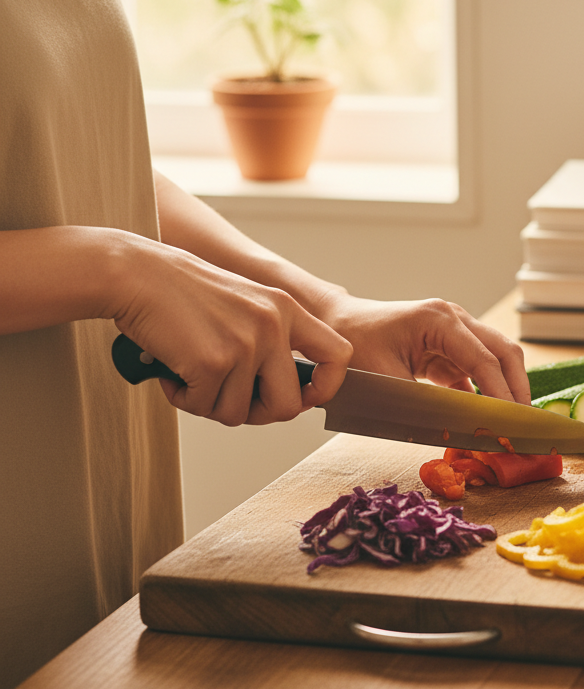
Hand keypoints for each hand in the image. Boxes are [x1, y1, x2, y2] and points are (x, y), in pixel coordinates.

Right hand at [108, 236, 352, 425]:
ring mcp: (246, 344)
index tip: (304, 397)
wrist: (138, 275)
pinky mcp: (213, 362)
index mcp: (286, 309)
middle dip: (257, 413)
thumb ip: (272, 339)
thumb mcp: (246, 303)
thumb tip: (290, 395)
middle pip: (290, 405)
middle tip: (229, 399)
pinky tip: (173, 374)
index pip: (339, 354)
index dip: (325, 387)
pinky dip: (185, 399)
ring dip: (211, 405)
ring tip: (192, 376)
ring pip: (240, 413)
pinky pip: (205, 408)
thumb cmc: (184, 294)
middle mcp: (273, 325)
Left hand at [308, 290, 530, 404]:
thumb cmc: (354, 347)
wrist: (336, 327)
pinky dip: (485, 394)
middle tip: (523, 426)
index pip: (485, 360)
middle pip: (504, 351)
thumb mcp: (385, 380)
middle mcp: (454, 318)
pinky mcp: (449, 347)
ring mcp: (454, 330)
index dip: (502, 394)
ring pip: (496, 359)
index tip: (513, 425)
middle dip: (517, 389)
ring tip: (509, 425)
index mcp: (439, 319)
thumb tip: (458, 432)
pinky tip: (485, 420)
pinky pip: (477, 370)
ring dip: (505, 390)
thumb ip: (423, 404)